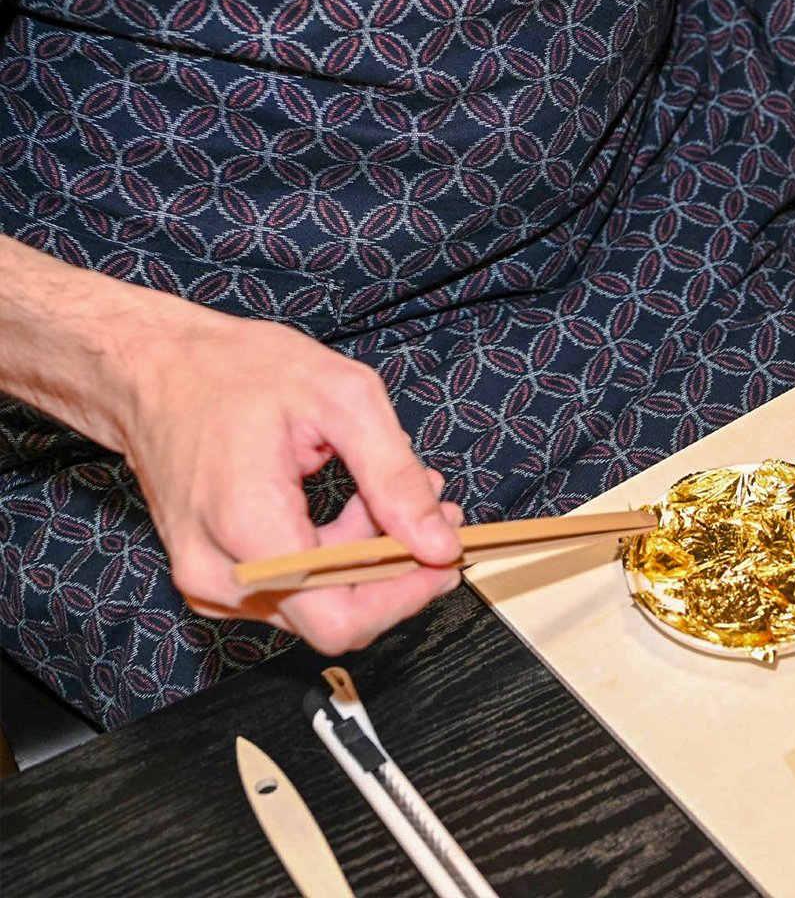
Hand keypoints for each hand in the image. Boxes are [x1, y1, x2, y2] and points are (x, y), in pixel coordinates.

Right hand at [115, 307, 464, 652]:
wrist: (155, 370)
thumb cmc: (236, 371)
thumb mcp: (341, 399)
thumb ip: (393, 477)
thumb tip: (438, 542)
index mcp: (247, 527)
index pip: (340, 617)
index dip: (405, 596)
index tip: (446, 555)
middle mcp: (218, 572)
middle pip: (335, 617)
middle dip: (397, 568)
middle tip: (436, 512)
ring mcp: (209, 581)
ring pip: (319, 605)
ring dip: (370, 559)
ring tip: (396, 494)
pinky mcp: (215, 578)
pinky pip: (294, 591)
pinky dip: (337, 558)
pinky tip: (356, 507)